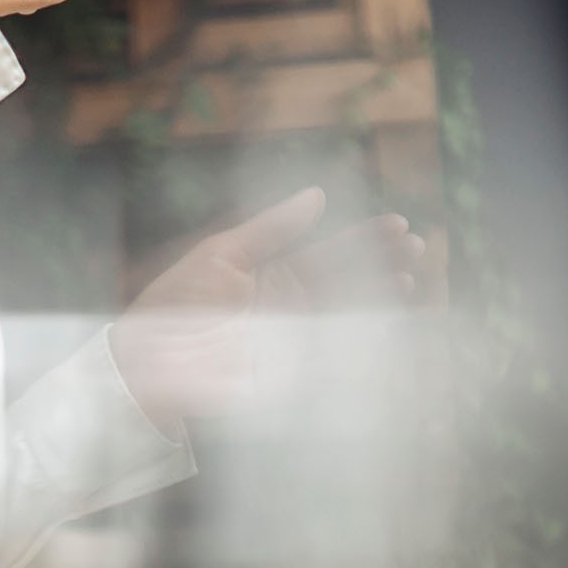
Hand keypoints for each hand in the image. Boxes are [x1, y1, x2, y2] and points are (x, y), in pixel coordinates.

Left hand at [108, 188, 423, 429]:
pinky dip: (365, 342)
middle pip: (350, 281)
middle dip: (383, 263)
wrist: (150, 363)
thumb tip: (317, 195)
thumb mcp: (221, 255)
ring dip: (381, 298)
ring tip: (410, 279)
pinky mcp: (294, 372)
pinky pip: (337, 355)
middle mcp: (293, 305)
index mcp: (276, 272)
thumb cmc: (176, 304)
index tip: (397, 223)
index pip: (331, 251)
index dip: (365, 238)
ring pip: (349, 315)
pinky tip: (389, 324)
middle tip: (417, 246)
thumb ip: (271, 229)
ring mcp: (297, 339)